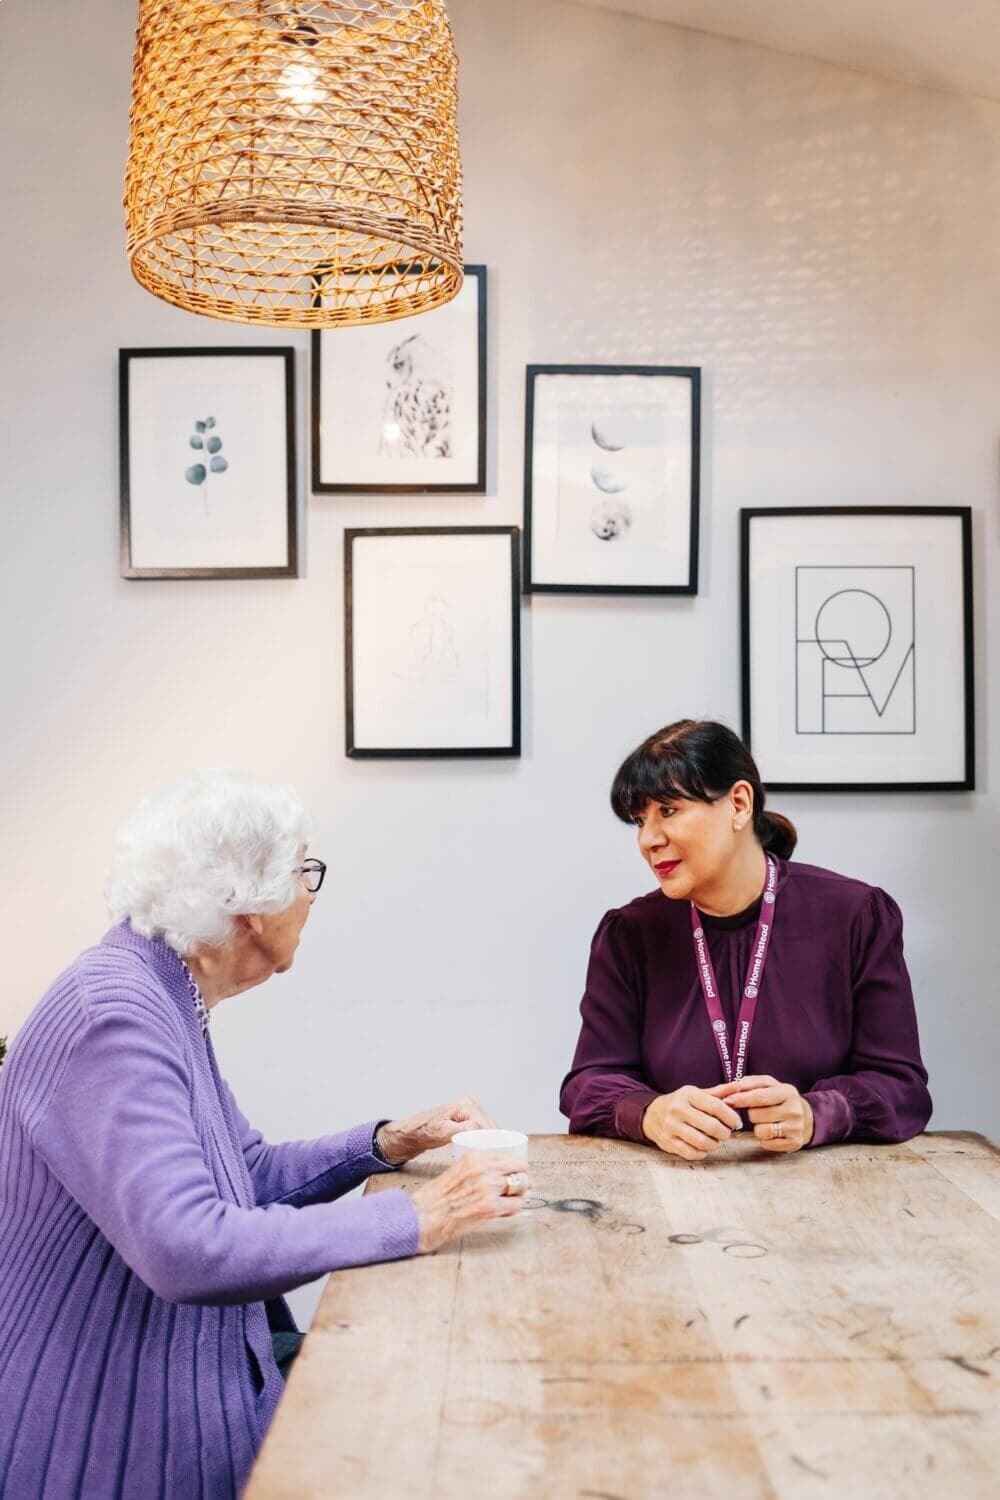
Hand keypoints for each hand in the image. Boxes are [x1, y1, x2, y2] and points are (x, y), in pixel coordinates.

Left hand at [375, 1096, 494, 1165]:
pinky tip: (484, 1155)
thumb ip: (459, 1131)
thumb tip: (477, 1130)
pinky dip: (484, 1144)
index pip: (486, 1126)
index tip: (490, 1158)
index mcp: (467, 1105)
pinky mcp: (470, 1122)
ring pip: (489, 1132)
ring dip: (490, 1145)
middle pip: (490, 1128)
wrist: (409, 1134)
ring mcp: (472, 1113)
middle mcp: (472, 1106)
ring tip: (488, 1161)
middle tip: (491, 1162)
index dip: (489, 1143)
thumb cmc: (420, 1131)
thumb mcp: (439, 1132)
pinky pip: (483, 1134)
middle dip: (492, 1144)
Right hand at [410, 1153, 531, 1252]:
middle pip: (519, 1169)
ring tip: (515, 1200)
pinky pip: (515, 1205)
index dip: (517, 1166)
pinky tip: (507, 1211)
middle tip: (524, 1187)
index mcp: (474, 1156)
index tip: (520, 1172)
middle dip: (523, 1179)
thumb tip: (498, 1175)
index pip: (508, 1157)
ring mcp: (488, 1188)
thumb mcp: (457, 1170)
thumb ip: (477, 1169)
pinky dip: (514, 1209)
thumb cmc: (436, 1197)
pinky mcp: (490, 1208)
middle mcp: (483, 1169)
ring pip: (520, 1186)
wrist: (423, 1216)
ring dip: (520, 1194)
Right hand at [641, 1085, 742, 1161]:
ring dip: (714, 1144)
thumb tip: (739, 1086)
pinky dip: (702, 1153)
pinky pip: (692, 1153)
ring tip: (715, 1140)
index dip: (731, 1117)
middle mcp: (678, 1109)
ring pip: (702, 1142)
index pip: (716, 1106)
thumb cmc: (680, 1103)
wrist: (651, 1113)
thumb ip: (719, 1092)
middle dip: (725, 1133)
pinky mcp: (667, 1142)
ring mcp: (671, 1127)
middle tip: (726, 1133)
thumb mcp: (697, 1094)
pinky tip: (703, 1147)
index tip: (737, 1122)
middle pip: (711, 1126)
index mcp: (688, 1094)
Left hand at [714, 1075, 813, 1152]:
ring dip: (757, 1128)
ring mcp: (796, 1128)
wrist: (807, 1118)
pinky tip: (771, 1133)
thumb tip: (734, 1086)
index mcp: (787, 1092)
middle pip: (757, 1115)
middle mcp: (794, 1110)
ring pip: (761, 1131)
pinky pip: (768, 1143)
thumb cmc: (782, 1099)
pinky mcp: (794, 1143)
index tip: (727, 1101)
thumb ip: (752, 1083)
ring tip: (765, 1122)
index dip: (741, 1099)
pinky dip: (765, 1139)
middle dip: (751, 1114)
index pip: (760, 1096)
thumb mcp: (771, 1085)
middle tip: (757, 1112)